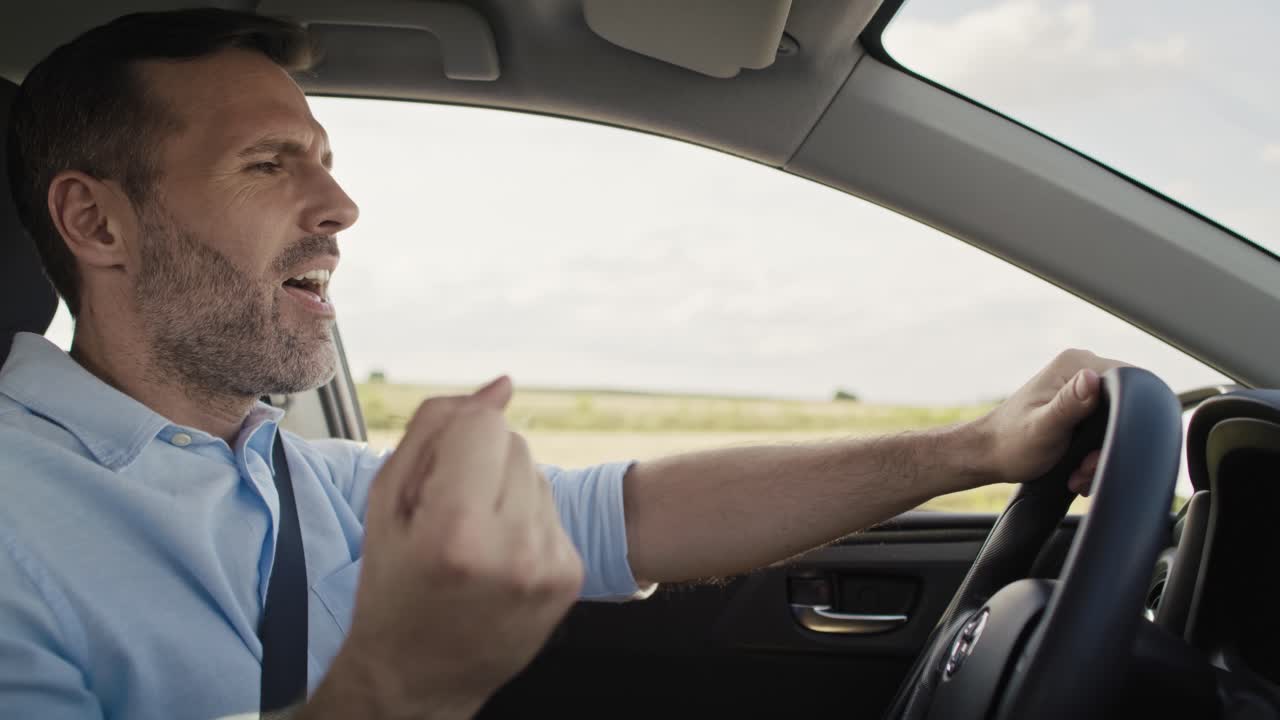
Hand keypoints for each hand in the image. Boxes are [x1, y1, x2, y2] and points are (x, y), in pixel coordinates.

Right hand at [308, 377, 582, 719]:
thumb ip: (437, 429)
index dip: (451, 440)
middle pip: (514, 442)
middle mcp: (512, 549)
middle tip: (448, 517)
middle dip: (480, 464)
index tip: (432, 480)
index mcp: (454, 531)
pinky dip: (526, 521)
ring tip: (474, 540)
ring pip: (538, 472)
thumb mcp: (386, 500)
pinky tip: (499, 557)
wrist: (419, 676)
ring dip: (506, 491)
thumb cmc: (392, 585)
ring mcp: (547, 565)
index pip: (484, 423)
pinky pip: (552, 509)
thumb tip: (502, 386)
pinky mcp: (570, 576)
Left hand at [973, 349, 1127, 494]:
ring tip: (1078, 473)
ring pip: (1116, 424)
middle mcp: (1081, 370)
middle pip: (1125, 406)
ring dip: (1101, 455)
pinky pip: (1104, 431)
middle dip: (1110, 443)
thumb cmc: (1010, 443)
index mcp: (1075, 364)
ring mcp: (1081, 389)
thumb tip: (1092, 378)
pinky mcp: (1080, 407)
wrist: (989, 456)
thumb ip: (1069, 404)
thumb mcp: (1043, 427)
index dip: (1127, 416)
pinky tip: (1078, 471)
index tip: (1100, 448)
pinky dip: (1094, 454)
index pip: (1129, 381)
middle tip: (1085, 468)